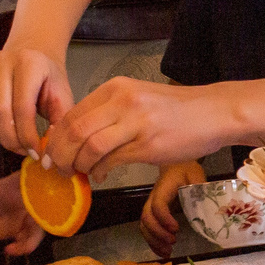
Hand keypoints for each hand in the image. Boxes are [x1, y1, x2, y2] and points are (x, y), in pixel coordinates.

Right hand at [0, 46, 74, 156]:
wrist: (33, 53)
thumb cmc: (50, 77)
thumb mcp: (63, 96)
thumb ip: (60, 123)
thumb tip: (49, 155)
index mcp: (28, 63)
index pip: (23, 107)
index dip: (28, 135)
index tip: (37, 152)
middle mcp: (2, 63)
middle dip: (12, 139)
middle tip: (26, 152)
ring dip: (1, 137)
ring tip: (18, 146)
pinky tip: (8, 134)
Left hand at [0, 174, 44, 255]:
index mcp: (20, 184)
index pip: (42, 184)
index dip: (50, 191)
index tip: (51, 204)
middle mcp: (29, 198)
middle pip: (48, 208)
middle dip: (49, 222)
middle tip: (32, 234)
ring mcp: (29, 213)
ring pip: (42, 226)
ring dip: (33, 239)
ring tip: (14, 247)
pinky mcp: (24, 228)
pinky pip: (32, 238)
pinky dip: (25, 246)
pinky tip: (8, 250)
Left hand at [43, 77, 231, 177]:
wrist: (212, 113)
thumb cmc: (174, 110)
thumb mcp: (135, 101)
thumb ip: (107, 114)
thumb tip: (76, 140)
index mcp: (115, 89)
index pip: (72, 114)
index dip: (56, 138)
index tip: (51, 154)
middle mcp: (122, 100)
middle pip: (75, 130)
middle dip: (60, 155)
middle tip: (58, 169)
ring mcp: (136, 122)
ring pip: (89, 146)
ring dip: (78, 165)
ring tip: (79, 173)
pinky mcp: (148, 144)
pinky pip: (112, 160)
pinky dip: (99, 171)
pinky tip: (100, 175)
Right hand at [140, 162, 206, 256]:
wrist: (175, 167)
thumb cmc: (186, 170)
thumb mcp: (196, 174)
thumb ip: (200, 187)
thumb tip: (208, 205)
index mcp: (163, 188)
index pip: (157, 204)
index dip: (164, 218)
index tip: (176, 228)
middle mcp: (152, 199)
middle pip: (146, 218)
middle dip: (157, 233)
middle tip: (173, 242)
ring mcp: (150, 207)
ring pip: (144, 226)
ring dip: (153, 241)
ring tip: (168, 252)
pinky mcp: (153, 214)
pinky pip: (147, 229)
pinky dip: (153, 242)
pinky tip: (163, 252)